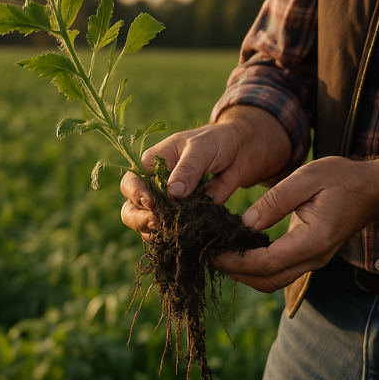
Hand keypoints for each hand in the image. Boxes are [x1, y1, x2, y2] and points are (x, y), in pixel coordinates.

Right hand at [120, 105, 290, 238]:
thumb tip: (172, 194)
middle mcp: (157, 186)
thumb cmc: (219, 140)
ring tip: (171, 233)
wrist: (247, 149)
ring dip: (155, 232)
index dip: (136, 195)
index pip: (131, 183)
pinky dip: (178, 238)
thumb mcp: (202, 148)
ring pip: (150, 225)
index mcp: (153, 164)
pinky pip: (176, 232)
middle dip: (140, 219)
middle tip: (158, 223)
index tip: (152, 203)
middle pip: (132, 208)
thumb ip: (187, 169)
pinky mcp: (188, 217)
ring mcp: (171, 204)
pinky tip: (189, 239)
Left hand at [211, 133, 378, 291]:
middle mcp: (314, 257)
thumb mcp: (307, 178)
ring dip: (243, 273)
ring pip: (272, 281)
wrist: (374, 190)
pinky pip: (279, 271)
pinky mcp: (310, 256)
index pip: (267, 262)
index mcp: (314, 240)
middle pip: (266, 280)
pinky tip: (238, 250)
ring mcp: (313, 261)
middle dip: (234, 272)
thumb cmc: (342, 179)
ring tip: (216, 254)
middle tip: (205, 256)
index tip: (210, 250)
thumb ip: (275, 202)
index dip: (235, 260)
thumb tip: (244, 223)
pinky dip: (255, 267)